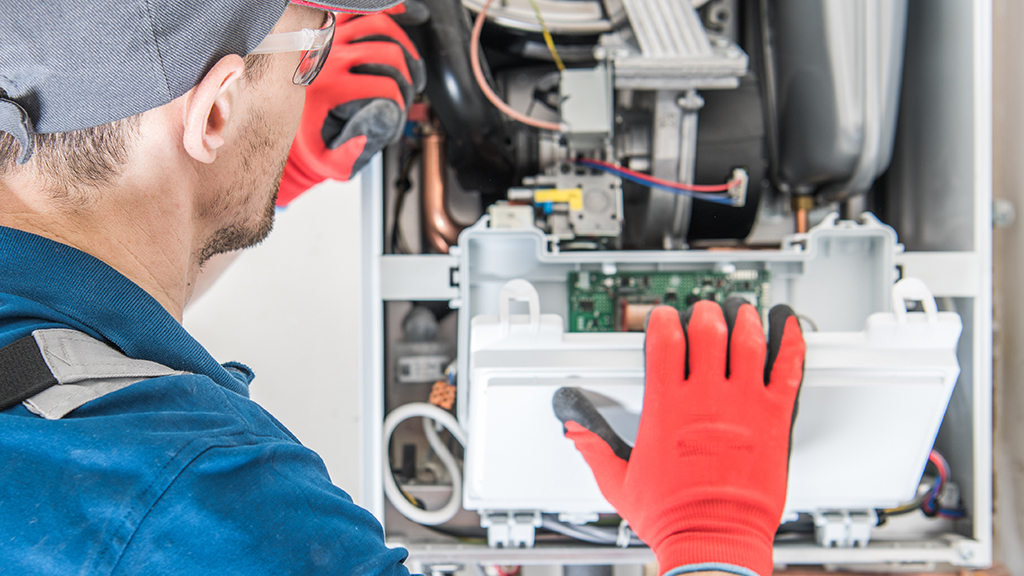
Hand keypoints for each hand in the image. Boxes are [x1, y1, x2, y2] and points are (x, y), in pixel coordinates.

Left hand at [278, 10, 425, 206]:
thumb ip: (350, 155)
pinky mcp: (329, 29)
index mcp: (329, 88)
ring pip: (378, 24)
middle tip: (408, 89)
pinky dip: (384, 13)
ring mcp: (329, 39)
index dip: (401, 101)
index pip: (384, 85)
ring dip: (402, 43)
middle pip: (386, 51)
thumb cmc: (308, 139)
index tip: (400, 111)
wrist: (279, 120)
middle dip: (406, 74)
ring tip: (408, 63)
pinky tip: (399, 18)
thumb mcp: (328, 159)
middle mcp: (328, 59)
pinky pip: (359, 11)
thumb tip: (369, 137)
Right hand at [553, 298, 804, 575]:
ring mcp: (743, 405)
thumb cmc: (672, 517)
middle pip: (707, 331)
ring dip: (745, 319)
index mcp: (666, 407)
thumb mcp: (618, 482)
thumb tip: (576, 431)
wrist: (714, 541)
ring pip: (748, 341)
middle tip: (704, 312)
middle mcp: (705, 399)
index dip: (662, 320)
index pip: (664, 341)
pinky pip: (788, 369)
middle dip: (704, 313)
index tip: (663, 317)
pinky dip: (790, 342)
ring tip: (742, 310)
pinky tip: (789, 327)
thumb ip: (595, 448)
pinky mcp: (774, 419)